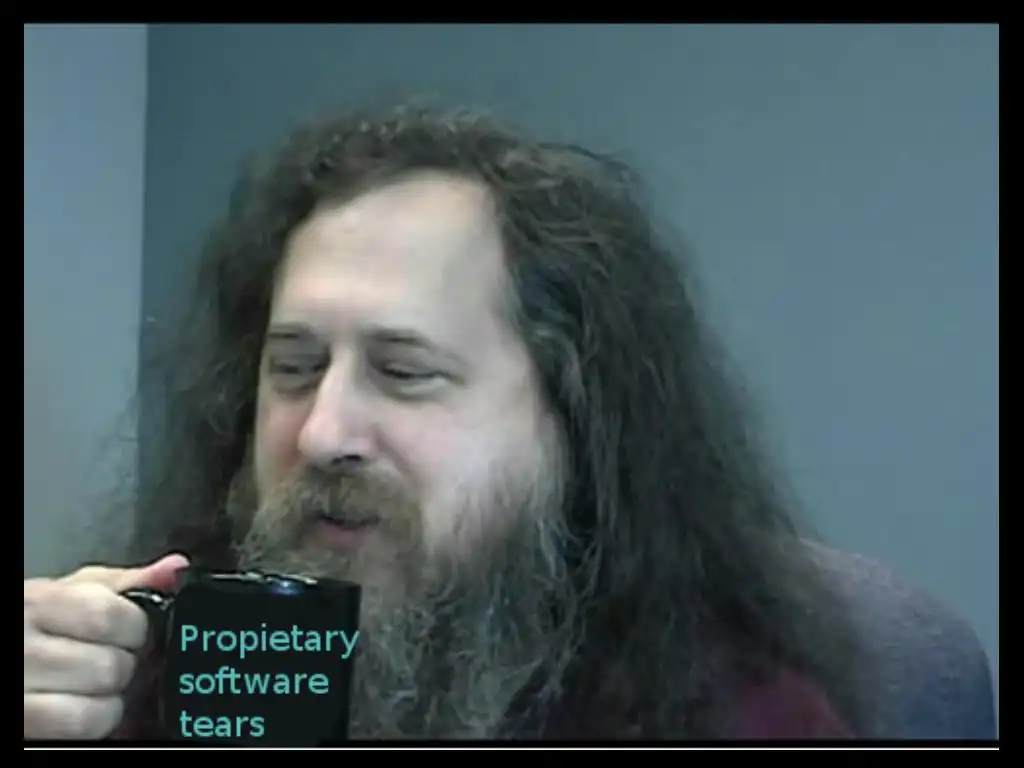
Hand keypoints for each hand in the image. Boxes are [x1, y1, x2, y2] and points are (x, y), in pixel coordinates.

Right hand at [24, 553, 188, 738]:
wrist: (1, 668)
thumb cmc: (36, 628)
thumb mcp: (73, 594)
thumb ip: (125, 584)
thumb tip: (174, 570)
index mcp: (37, 605)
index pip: (108, 617)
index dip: (133, 629)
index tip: (129, 633)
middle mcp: (23, 648)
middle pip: (111, 666)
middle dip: (122, 668)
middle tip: (107, 662)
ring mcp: (21, 691)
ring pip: (100, 707)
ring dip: (108, 702)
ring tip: (92, 687)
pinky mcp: (25, 726)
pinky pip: (81, 729)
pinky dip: (93, 723)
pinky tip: (80, 708)